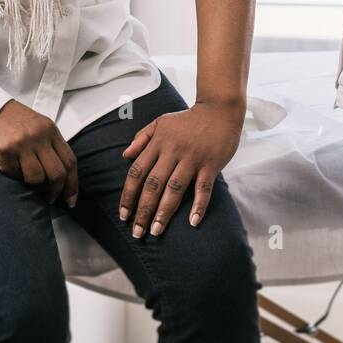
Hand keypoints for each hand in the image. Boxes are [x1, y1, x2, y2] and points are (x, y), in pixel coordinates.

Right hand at [0, 99, 78, 206]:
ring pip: (36, 178)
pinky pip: (14, 174)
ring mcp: (22, 143)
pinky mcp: (4, 150)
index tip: (70, 200)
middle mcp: (39, 136)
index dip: (72, 184)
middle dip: (55, 191)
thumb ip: (50, 146)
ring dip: (31, 183)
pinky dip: (13, 174)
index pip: (70, 161)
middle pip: (57, 173)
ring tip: (23, 175)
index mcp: (50, 130)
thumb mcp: (37, 126)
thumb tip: (61, 177)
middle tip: (49, 199)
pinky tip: (7, 164)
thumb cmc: (12, 120)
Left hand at [118, 100, 243, 235]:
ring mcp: (192, 159)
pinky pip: (203, 188)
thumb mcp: (161, 122)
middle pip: (153, 185)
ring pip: (174, 189)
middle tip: (137, 232)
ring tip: (156, 231)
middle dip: (143, 211)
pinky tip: (192, 221)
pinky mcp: (211, 164)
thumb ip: (142, 138)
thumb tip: (125, 156)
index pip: (137, 172)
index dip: (128, 195)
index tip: (123, 215)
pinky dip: (199, 205)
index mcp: (158, 143)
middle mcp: (173, 152)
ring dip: (165, 212)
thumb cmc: (188, 119)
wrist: (219, 109)